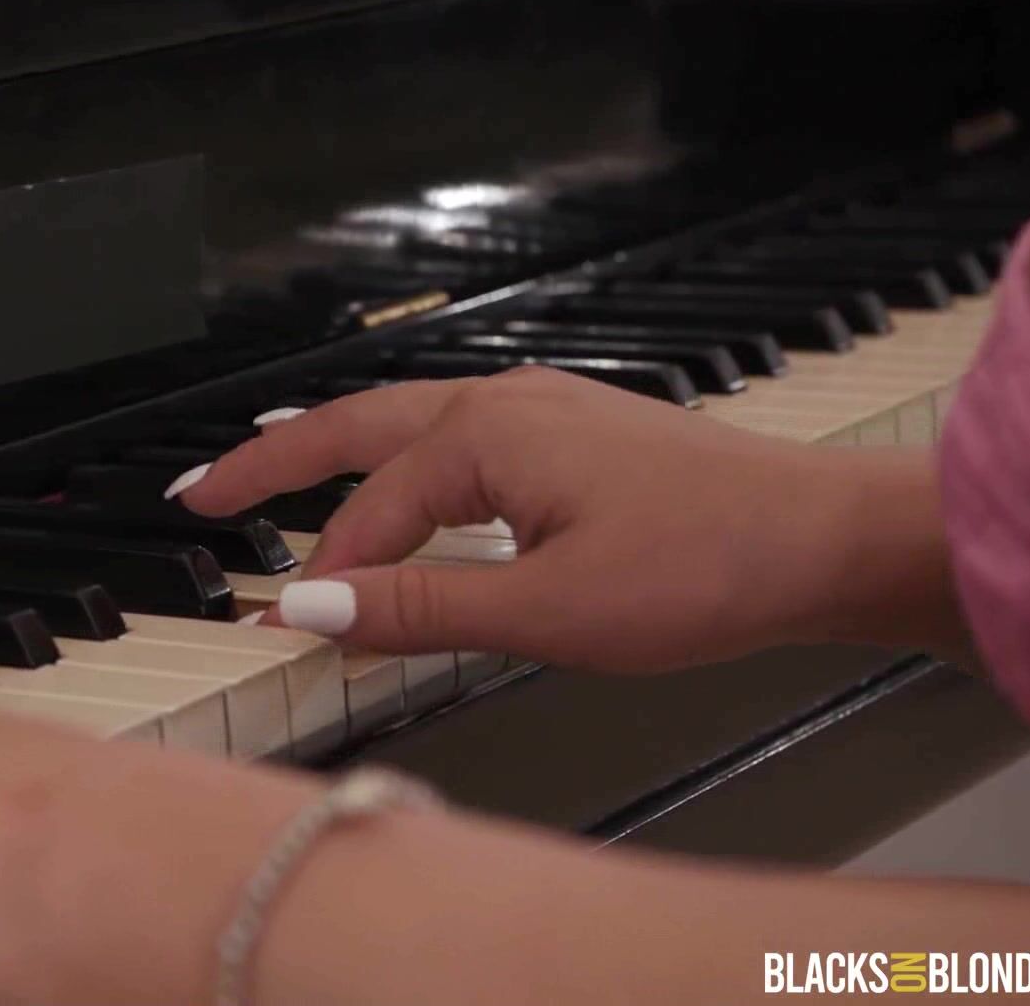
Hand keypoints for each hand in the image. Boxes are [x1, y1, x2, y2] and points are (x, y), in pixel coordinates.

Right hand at [179, 371, 963, 670]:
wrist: (830, 538)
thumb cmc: (711, 565)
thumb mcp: (549, 610)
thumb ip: (422, 608)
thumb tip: (312, 608)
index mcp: (486, 434)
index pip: (368, 515)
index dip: (325, 580)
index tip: (281, 628)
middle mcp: (505, 402)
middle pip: (356, 425)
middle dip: (271, 460)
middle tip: (200, 489)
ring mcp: (544, 409)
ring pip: (406, 423)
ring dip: (332, 448)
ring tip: (272, 468)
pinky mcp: (575, 433)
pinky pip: (454, 435)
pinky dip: (398, 458)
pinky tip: (400, 483)